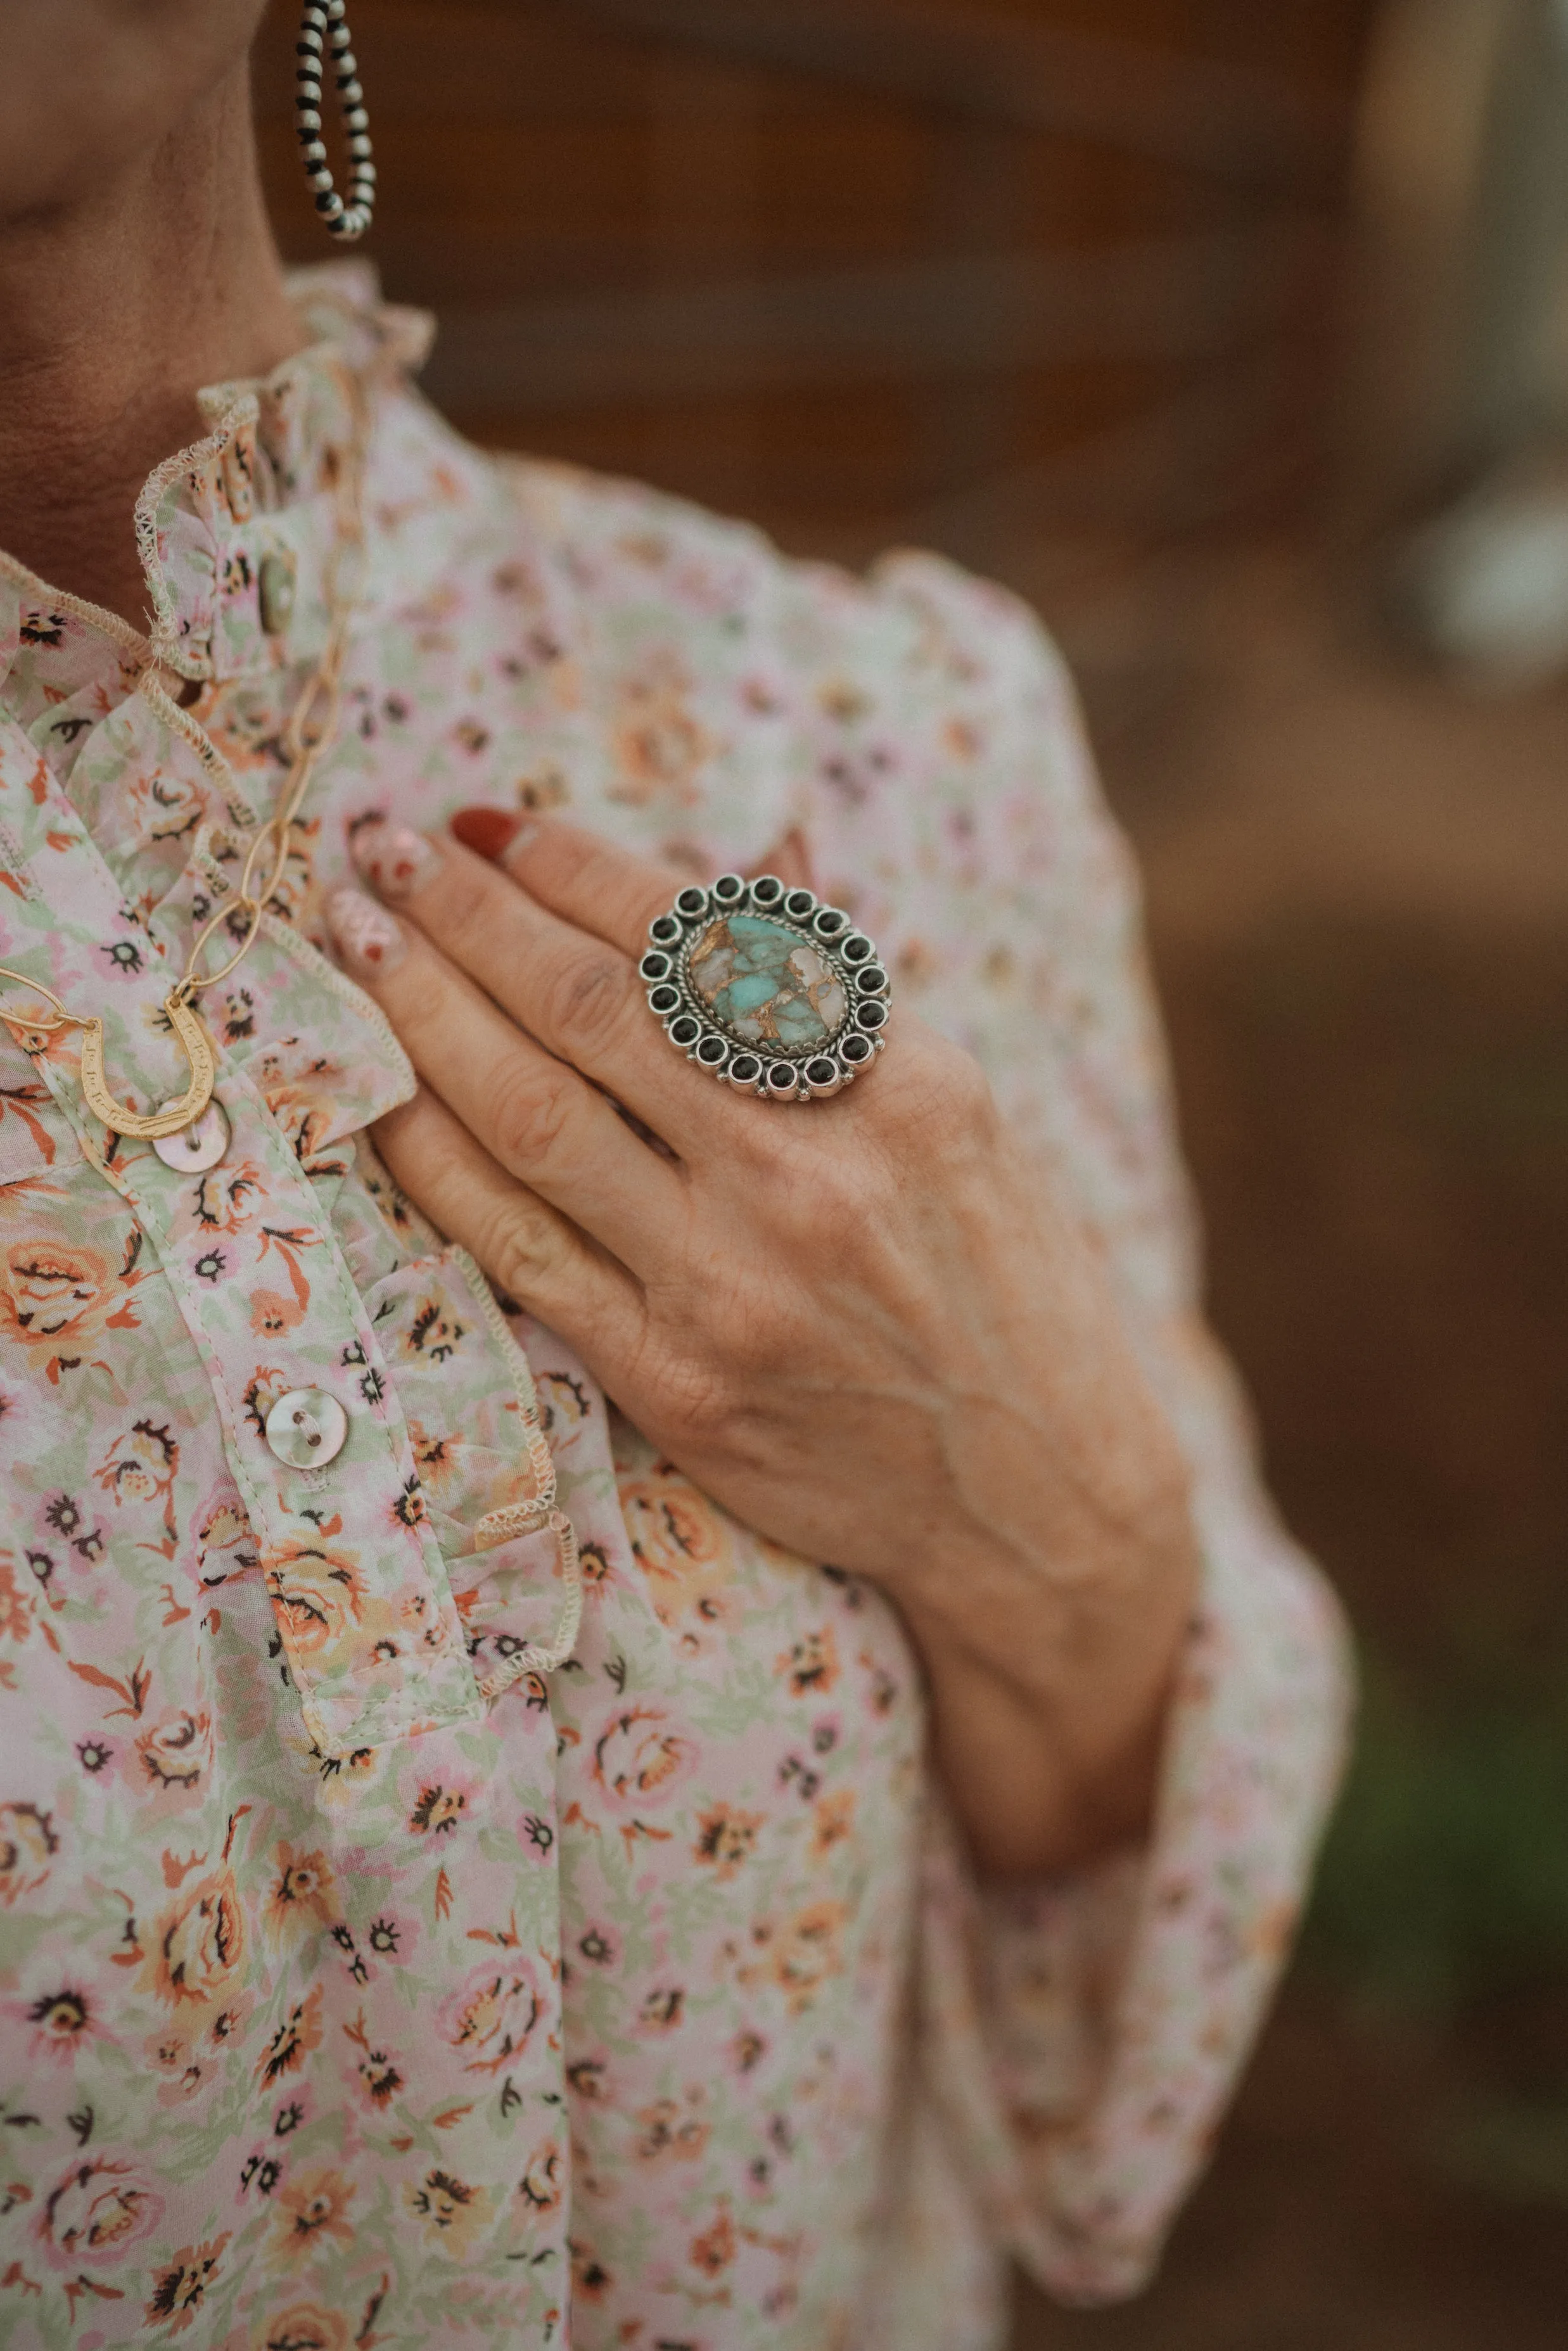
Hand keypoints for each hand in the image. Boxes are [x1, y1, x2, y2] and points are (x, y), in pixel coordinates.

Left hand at [328, 813, 1197, 1874]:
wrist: (1041, 1496)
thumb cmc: (1006, 1282)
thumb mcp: (966, 1115)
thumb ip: (846, 992)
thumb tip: (752, 855)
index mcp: (903, 1086)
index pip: (702, 938)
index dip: (576, 868)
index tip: (500, 825)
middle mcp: (815, 1178)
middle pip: (595, 1011)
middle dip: (471, 913)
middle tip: (389, 851)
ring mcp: (737, 1288)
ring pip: (534, 1117)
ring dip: (426, 1012)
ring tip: (359, 937)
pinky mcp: (679, 1385)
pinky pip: (522, 1253)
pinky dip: (439, 1162)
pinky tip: (384, 1094)